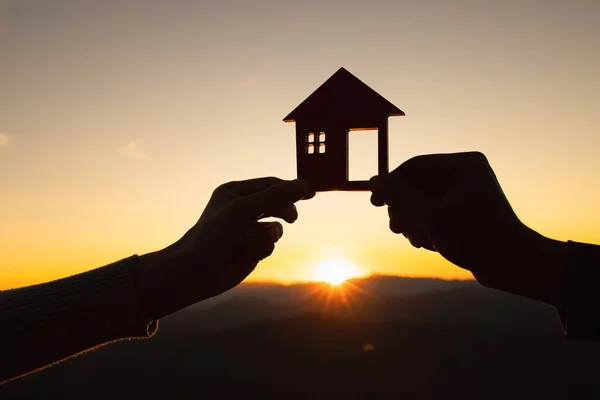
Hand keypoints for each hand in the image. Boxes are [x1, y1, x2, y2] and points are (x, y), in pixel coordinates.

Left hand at [139, 177, 313, 318]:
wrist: (197, 269)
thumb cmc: (215, 233)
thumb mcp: (246, 209)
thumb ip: (276, 196)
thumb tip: (303, 184)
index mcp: (235, 192)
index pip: (270, 184)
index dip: (290, 187)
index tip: (309, 191)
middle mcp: (241, 209)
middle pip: (276, 204)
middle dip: (283, 211)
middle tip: (291, 217)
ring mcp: (247, 229)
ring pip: (275, 228)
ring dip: (266, 235)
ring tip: (248, 241)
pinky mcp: (250, 249)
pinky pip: (269, 245)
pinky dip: (260, 249)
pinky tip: (244, 254)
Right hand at [369, 152, 566, 306]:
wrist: (513, 266)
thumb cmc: (476, 237)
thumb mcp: (431, 217)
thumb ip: (400, 197)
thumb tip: (374, 181)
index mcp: (462, 165)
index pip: (415, 166)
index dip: (391, 184)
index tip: (374, 203)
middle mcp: (464, 174)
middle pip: (417, 185)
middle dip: (404, 208)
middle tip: (396, 228)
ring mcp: (465, 193)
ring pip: (422, 201)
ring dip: (413, 221)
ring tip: (414, 239)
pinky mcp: (464, 212)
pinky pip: (433, 212)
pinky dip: (425, 227)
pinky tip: (426, 243)